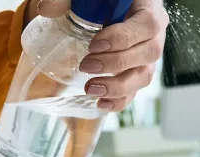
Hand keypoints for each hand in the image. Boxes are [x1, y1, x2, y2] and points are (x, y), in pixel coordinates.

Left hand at [26, 0, 168, 111]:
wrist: (106, 8)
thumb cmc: (102, 0)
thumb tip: (46, 9)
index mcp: (148, 8)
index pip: (148, 24)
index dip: (123, 38)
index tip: (94, 44)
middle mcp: (154, 33)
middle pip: (149, 53)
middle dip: (116, 64)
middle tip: (87, 66)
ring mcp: (148, 55)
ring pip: (144, 75)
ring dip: (118, 86)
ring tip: (90, 89)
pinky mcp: (139, 71)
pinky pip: (136, 90)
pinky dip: (120, 100)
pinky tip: (101, 103)